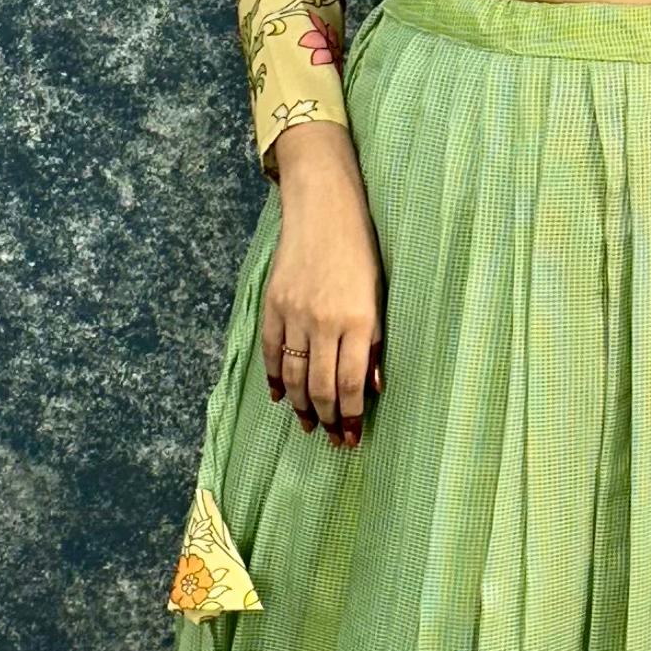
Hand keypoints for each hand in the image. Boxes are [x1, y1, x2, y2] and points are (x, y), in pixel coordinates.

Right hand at [263, 124, 383, 445]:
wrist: (323, 210)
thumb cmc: (360, 252)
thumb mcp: (379, 296)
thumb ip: (374, 343)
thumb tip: (373, 387)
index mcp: (357, 320)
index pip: (351, 383)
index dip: (351, 416)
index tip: (352, 438)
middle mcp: (324, 322)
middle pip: (320, 386)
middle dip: (328, 419)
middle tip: (332, 440)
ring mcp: (294, 314)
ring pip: (293, 375)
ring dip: (301, 406)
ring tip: (309, 425)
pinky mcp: (273, 304)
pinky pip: (271, 351)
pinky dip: (274, 378)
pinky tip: (280, 397)